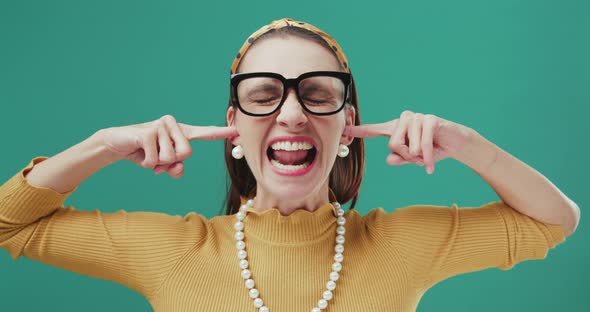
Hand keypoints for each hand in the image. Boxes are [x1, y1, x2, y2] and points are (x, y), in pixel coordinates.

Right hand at [98, 114, 238, 177]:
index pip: (204, 133)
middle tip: (157, 156)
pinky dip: (147, 163)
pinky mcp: (148, 132)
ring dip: (157, 163)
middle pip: (186, 154)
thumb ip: (175, 168)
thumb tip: (178, 168)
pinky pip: (155, 160)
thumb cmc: (145, 153)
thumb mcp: (163, 165)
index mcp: (180, 131)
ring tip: (147, 153)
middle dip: (171, 162)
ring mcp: (160, 126)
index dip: (220, 133)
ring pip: (170, 158)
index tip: (237, 132)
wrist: (116, 144)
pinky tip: (139, 151)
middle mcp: (173, 124)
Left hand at [344, 111, 472, 173]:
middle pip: (392, 144)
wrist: (456, 144)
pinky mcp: (430, 120)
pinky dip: (427, 159)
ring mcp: (417, 117)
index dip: (358, 131)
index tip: (344, 129)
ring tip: (427, 155)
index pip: (374, 130)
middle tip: (418, 158)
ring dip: (419, 158)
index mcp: (396, 128)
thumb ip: (400, 159)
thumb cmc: (432, 150)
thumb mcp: (413, 159)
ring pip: (407, 146)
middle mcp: (404, 119)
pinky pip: (422, 145)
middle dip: (406, 157)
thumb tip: (389, 159)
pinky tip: (430, 167)